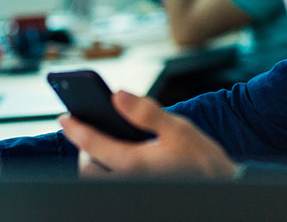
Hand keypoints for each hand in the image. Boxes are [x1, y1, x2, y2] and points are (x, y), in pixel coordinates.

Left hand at [59, 91, 235, 179]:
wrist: (222, 187)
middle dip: (84, 149)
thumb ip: (146, 112)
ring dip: (95, 160)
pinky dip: (109, 168)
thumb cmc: (202, 160)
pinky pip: (114, 181)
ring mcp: (134, 188)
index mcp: (134, 163)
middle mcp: (128, 180)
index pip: (92, 145)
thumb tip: (117, 95)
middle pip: (89, 168)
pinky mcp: (142, 191)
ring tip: (102, 140)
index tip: (64, 117)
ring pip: (100, 178)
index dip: (75, 129)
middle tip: (87, 128)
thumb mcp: (178, 128)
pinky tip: (121, 152)